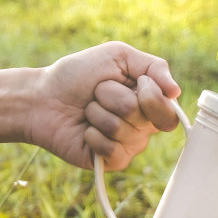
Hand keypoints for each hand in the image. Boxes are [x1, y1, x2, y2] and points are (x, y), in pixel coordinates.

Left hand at [26, 42, 181, 169]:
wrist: (42, 97)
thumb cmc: (78, 74)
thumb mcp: (117, 56)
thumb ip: (154, 66)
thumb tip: (176, 92)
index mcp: (150, 103)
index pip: (168, 110)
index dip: (148, 94)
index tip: (131, 82)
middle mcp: (143, 127)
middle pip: (143, 118)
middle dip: (113, 97)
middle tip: (98, 93)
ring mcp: (128, 146)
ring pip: (122, 131)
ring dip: (97, 113)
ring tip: (87, 111)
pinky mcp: (110, 161)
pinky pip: (110, 150)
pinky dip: (91, 135)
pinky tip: (84, 131)